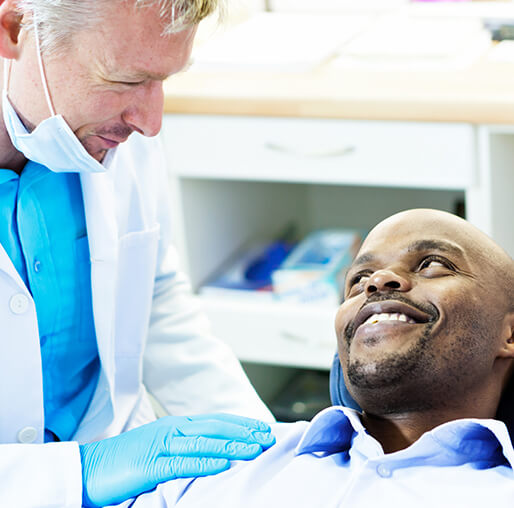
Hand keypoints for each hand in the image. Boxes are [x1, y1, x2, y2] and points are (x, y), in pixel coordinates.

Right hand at [80, 413, 274, 506]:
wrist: (90, 468)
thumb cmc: (127, 461)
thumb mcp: (160, 449)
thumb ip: (184, 447)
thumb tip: (212, 454)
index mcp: (175, 424)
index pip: (215, 421)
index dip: (240, 424)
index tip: (261, 429)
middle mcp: (172, 429)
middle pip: (215, 428)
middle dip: (244, 432)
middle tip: (268, 437)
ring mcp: (162, 444)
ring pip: (205, 443)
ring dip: (233, 446)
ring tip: (255, 449)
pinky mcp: (151, 464)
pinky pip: (183, 463)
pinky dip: (206, 463)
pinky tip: (224, 465)